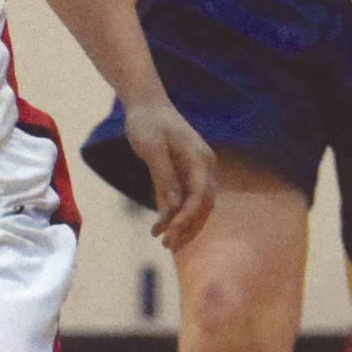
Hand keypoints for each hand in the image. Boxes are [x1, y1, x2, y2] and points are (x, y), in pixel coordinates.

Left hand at [122, 98, 214, 249]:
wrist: (147, 104)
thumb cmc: (148, 123)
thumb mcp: (152, 149)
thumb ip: (164, 177)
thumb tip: (173, 207)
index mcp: (200, 159)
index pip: (201, 196)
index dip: (187, 217)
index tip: (170, 231)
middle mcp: (204, 166)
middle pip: (204, 206)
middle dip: (188, 228)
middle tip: (169, 246)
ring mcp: (197, 170)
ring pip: (197, 206)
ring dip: (183, 225)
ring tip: (166, 243)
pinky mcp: (185, 173)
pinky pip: (186, 199)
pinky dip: (176, 215)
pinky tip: (161, 227)